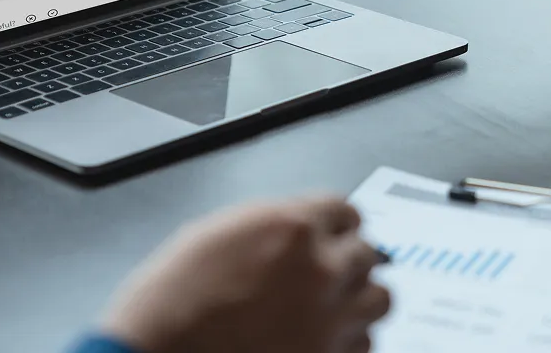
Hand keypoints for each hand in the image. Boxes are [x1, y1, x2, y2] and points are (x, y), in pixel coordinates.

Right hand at [100, 197, 390, 352]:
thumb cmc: (170, 302)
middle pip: (367, 253)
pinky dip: (350, 339)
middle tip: (330, 269)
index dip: (335, 223)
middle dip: (347, 259)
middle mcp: (319, 269)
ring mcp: (328, 319)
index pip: (345, 210)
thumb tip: (295, 227)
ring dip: (359, 298)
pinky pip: (365, 344)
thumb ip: (269, 225)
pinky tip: (327, 337)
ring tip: (337, 303)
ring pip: (380, 298)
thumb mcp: (215, 234)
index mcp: (291, 227)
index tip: (334, 232)